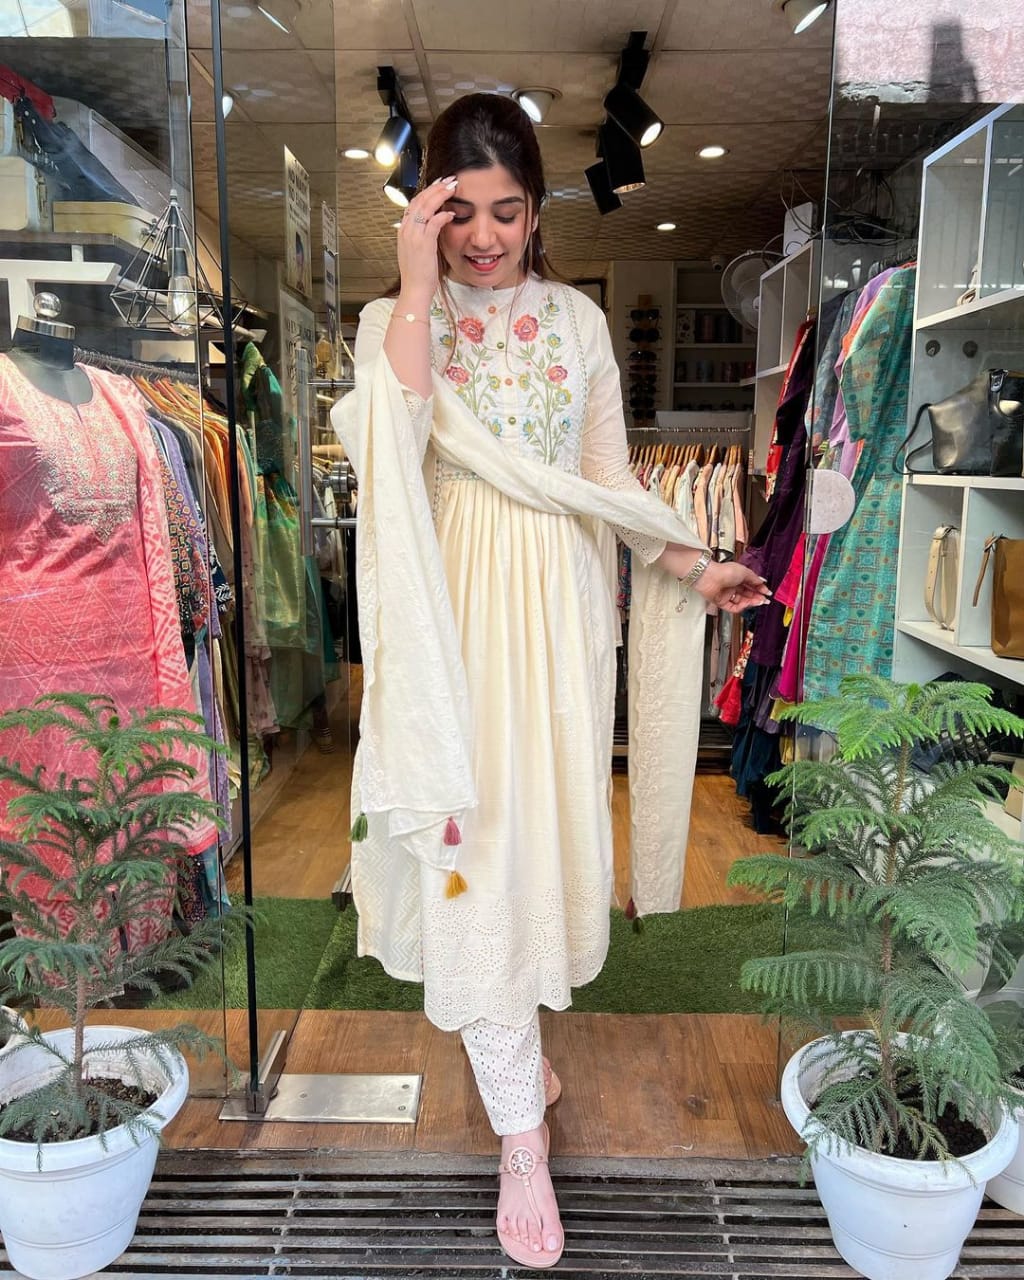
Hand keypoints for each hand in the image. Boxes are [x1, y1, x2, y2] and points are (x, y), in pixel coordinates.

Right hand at [395, 175, 458, 300]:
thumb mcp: (418, 251)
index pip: (414, 203)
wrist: (414, 290)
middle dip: (435, 187)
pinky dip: (442, 215)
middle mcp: (406, 230)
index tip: (439, 184)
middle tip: (449, 180)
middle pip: (419, 200)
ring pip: (425, 207)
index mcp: (404, 230)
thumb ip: (423, 235)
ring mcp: (413, 236)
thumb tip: (433, 225)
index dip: (427, 192)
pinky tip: (452, 212)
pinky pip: (433, 223)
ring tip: (452, 187)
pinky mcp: (423, 244)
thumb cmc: (419, 274)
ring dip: (440, 195)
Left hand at [693, 560, 771, 613]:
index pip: (751, 584)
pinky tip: (746, 604)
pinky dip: (740, 607)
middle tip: (764, 599)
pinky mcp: (721, 602)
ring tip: (758, 602)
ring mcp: (727, 594)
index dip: (759, 589)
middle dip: (757, 597)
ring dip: (751, 602)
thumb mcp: (745, 572)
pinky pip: (733, 608)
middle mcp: (732, 586)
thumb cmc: (724, 571)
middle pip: (747, 594)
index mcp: (738, 577)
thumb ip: (755, 579)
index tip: (767, 592)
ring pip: (741, 601)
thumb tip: (763, 583)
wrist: (709, 577)